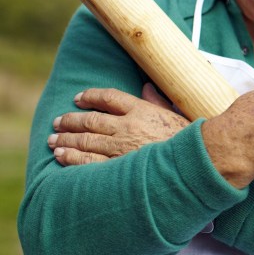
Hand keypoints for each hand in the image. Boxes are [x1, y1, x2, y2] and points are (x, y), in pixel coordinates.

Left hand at [49, 83, 188, 165]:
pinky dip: (72, 158)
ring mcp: (122, 148)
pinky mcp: (119, 168)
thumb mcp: (175, 115)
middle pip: (91, 120)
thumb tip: (146, 86)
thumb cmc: (190, 140)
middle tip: (57, 122)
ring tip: (53, 140)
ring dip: (66, 139)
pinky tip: (61, 155)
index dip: (90, 96)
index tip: (78, 98)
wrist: (199, 163)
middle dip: (71, 120)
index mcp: (142, 110)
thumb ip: (157, 101)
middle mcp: (128, 126)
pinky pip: (89, 162)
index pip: (109, 97)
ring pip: (86, 140)